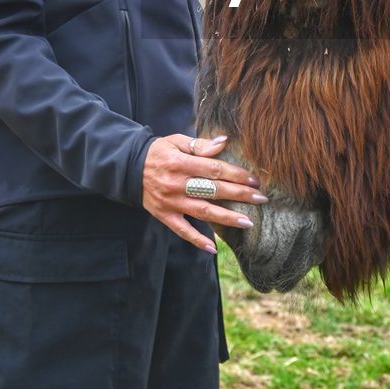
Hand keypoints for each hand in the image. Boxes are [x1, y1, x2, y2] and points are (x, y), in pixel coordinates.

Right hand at [141, 134, 267, 252]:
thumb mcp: (176, 141)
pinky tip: (213, 247)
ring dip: (226, 218)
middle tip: (261, 199)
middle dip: (239, 195)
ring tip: (247, 222)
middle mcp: (176, 184)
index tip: (255, 180)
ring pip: (202, 212)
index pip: (214, 170)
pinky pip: (182, 231)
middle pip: (213, 191)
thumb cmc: (159, 152)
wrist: (129, 167)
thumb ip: (200, 144)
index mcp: (181, 163)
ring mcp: (170, 202)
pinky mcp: (164, 215)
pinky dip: (197, 240)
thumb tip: (224, 142)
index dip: (236, 175)